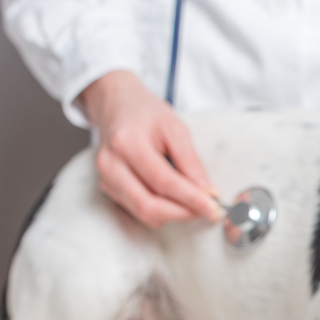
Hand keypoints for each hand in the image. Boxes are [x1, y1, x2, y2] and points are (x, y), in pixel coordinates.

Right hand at [80, 70, 222, 227]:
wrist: (117, 105)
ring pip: (143, 213)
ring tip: (194, 203)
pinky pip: (137, 210)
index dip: (191, 199)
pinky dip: (161, 211)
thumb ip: (191, 161)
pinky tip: (175, 199)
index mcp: (127, 143)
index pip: (163, 181)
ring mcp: (105, 178)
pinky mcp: (107, 187)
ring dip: (174, 214)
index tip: (214, 209)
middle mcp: (111, 164)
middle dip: (183, 213)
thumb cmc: (147, 114)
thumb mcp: (176, 128)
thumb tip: (207, 192)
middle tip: (208, 210)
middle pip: (148, 205)